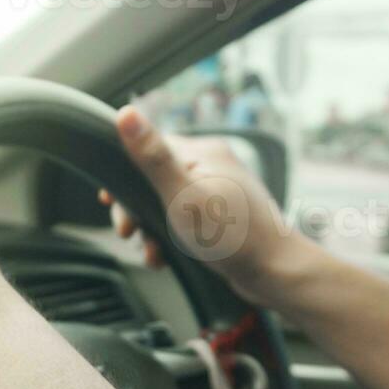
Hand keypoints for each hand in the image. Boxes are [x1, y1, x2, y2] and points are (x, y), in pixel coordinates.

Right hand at [104, 106, 313, 306]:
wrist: (276, 274)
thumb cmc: (234, 238)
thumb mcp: (183, 198)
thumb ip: (153, 159)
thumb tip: (126, 114)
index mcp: (203, 153)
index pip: (148, 148)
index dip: (125, 176)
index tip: (111, 201)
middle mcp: (212, 165)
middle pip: (154, 178)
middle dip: (137, 210)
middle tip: (130, 233)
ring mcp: (218, 189)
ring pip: (166, 201)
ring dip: (152, 229)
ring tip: (153, 252)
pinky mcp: (222, 212)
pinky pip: (183, 217)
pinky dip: (170, 236)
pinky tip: (167, 256)